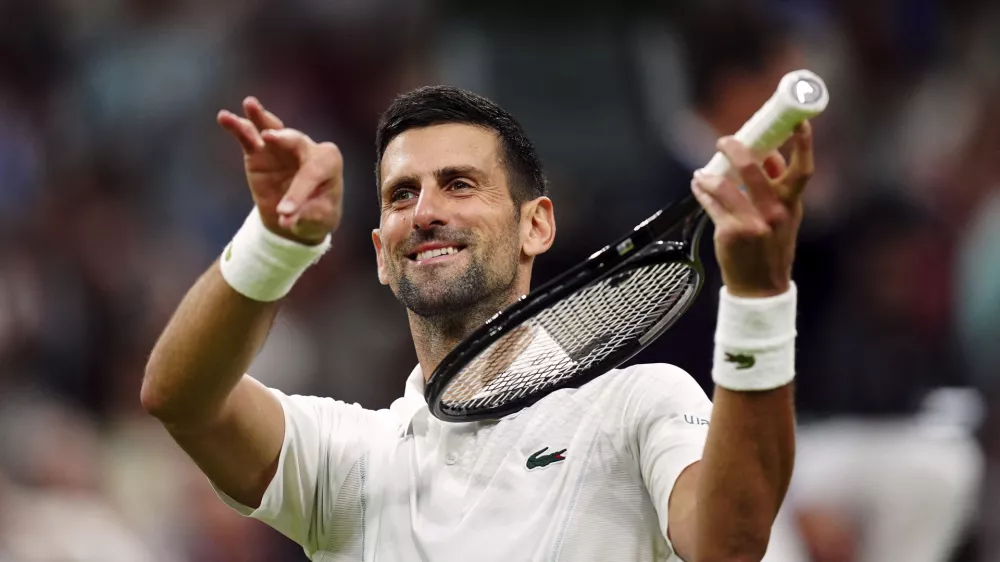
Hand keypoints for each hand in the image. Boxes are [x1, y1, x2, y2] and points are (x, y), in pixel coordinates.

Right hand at [217, 97, 343, 244]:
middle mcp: (306, 148)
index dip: (298, 193)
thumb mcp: (318, 220)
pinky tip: (225, 118)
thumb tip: (285, 220)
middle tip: (268, 138)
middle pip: (295, 141)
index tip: (285, 213)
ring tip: (250, 104)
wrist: (300, 216)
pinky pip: (248, 136)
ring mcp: (282, 147)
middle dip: (282, 140)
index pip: (312, 173)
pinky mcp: (260, 151)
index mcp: (328, 162)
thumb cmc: (317, 213)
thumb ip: (303, 216)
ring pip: (272, 129)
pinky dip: (237, 127)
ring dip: (260, 117)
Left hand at [692, 122, 813, 297]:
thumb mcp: (784, 216)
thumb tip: (769, 153)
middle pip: (753, 169)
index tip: (797, 121)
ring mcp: (753, 223)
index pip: (803, 169)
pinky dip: (702, 192)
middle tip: (723, 141)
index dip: (803, 143)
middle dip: (736, 149)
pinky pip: (711, 204)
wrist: (761, 287)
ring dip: (710, 175)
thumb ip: (777, 185)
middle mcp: (775, 211)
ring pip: (725, 186)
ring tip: (702, 173)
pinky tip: (698, 187)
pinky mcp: (731, 233)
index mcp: (792, 203)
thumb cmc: (771, 247)